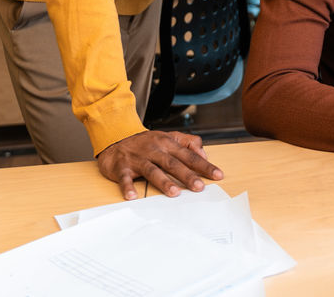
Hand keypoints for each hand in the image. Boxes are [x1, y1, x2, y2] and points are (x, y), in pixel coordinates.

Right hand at [97, 129, 223, 199]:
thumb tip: (203, 154)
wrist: (116, 138)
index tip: (217, 175)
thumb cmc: (146, 142)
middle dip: (187, 175)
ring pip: (152, 170)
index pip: (189, 155)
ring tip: (174, 193)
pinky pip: (124, 178)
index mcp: (167, 143)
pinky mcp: (121, 167)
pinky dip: (127, 187)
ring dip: (163, 182)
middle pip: (173, 163)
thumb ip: (188, 143)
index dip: (204, 165)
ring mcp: (137, 158)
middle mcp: (154, 150)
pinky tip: (132, 196)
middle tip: (199, 187)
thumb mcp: (168, 137)